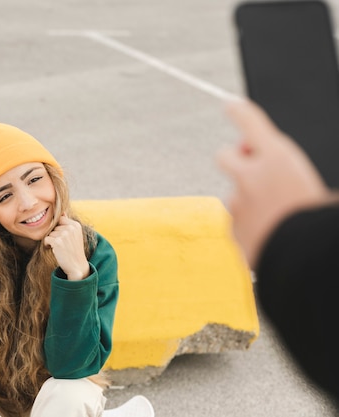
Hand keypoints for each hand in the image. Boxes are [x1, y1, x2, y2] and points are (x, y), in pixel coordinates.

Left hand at [44, 215, 89, 280]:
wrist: (77, 266)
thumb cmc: (73, 250)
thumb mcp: (74, 235)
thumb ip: (68, 223)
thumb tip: (62, 212)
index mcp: (76, 225)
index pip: (60, 219)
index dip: (58, 228)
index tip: (62, 237)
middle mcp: (71, 228)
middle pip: (54, 226)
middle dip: (54, 235)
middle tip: (61, 244)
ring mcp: (64, 234)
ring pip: (50, 233)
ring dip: (51, 240)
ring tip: (59, 247)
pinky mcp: (58, 242)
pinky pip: (46, 239)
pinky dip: (47, 245)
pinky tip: (55, 250)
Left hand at [217, 99, 327, 267]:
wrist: (305, 265)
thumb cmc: (319, 224)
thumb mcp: (326, 192)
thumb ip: (306, 178)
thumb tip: (298, 179)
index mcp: (278, 159)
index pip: (251, 122)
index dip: (239, 111)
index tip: (231, 106)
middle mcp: (250, 178)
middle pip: (225, 155)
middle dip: (237, 158)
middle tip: (255, 167)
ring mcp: (238, 206)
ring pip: (235, 194)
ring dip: (249, 200)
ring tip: (278, 217)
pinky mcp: (233, 230)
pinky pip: (239, 223)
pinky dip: (251, 226)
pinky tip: (273, 236)